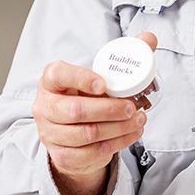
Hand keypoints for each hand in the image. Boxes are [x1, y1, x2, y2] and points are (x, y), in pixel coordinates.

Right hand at [33, 32, 156, 194]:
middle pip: (74, 110)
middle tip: (131, 107)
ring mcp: (50, 133)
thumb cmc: (86, 96)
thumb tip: (149, 39)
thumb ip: (125, 55)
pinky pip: (91, 153)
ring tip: (138, 119)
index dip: (80, 78)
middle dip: (108, 110)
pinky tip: (131, 133)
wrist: (73, 132)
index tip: (104, 84)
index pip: (58, 74)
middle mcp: (45, 106)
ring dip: (117, 128)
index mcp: (51, 80)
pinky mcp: (62, 155)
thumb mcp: (100, 75)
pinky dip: (117, 144)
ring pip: (86, 134)